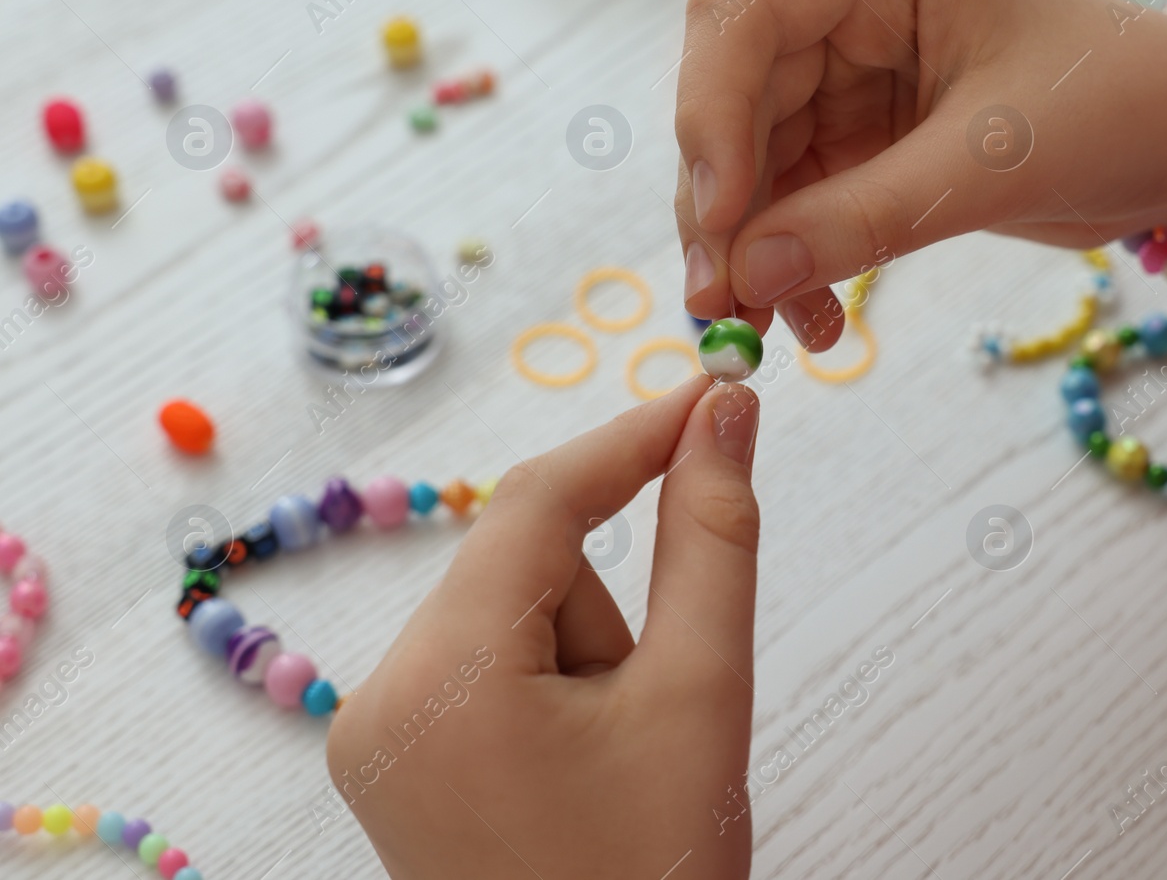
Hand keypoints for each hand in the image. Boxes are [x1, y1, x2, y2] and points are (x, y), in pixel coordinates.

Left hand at [328, 377, 761, 879]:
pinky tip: (587, 767)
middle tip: (661, 708)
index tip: (715, 395)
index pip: (538, 502)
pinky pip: (491, 665)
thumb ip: (714, 541)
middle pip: (528, 566)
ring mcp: (379, 734)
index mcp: (441, 679)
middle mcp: (380, 696)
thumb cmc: (656, 874)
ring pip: (516, 615)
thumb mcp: (701, 697)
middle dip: (613, 612)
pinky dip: (559, 684)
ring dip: (591, 657)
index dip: (634, 437)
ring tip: (621, 762)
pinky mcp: (398, 760)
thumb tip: (726, 415)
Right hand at [674, 0, 1166, 348]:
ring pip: (751, 158)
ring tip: (764, 332)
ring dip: (750, 248)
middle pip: (729, 92)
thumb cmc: (1123, 109)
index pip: (742, 15)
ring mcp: (852, 70)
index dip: (711, 116)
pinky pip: (794, 200)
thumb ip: (862, 219)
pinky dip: (791, 262)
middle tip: (721, 303)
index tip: (721, 221)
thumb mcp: (994, 164)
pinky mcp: (864, 135)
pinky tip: (813, 322)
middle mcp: (852, 3)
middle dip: (721, 201)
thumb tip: (741, 282)